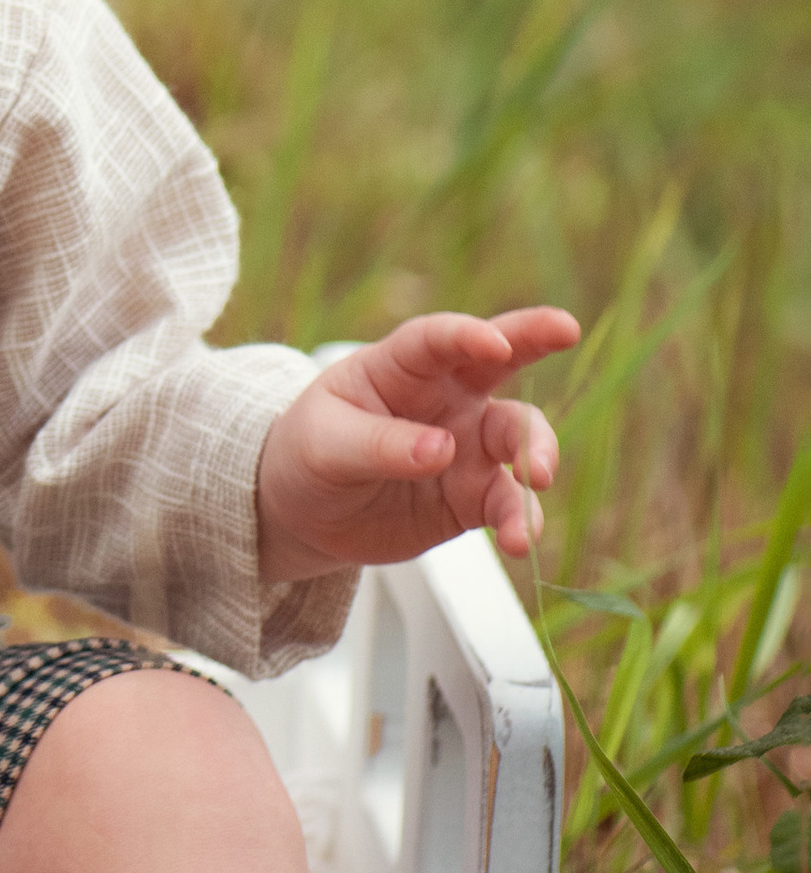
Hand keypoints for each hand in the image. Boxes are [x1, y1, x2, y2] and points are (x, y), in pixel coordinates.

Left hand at [255, 308, 579, 583]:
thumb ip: (379, 445)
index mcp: (400, 367)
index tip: (496, 342)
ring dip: (535, 455)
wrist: (306, 513)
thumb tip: (442, 450)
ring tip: (535, 482)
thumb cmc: (309, 455)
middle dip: (537, 338)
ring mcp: (466, 445)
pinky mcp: (474, 496)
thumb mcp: (325, 445)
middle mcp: (445, 397)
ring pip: (517, 438)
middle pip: (500, 359)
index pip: (437, 339)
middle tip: (565, 330)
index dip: (468, 334)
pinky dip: (520, 521)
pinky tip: (521, 542)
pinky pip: (508, 504)